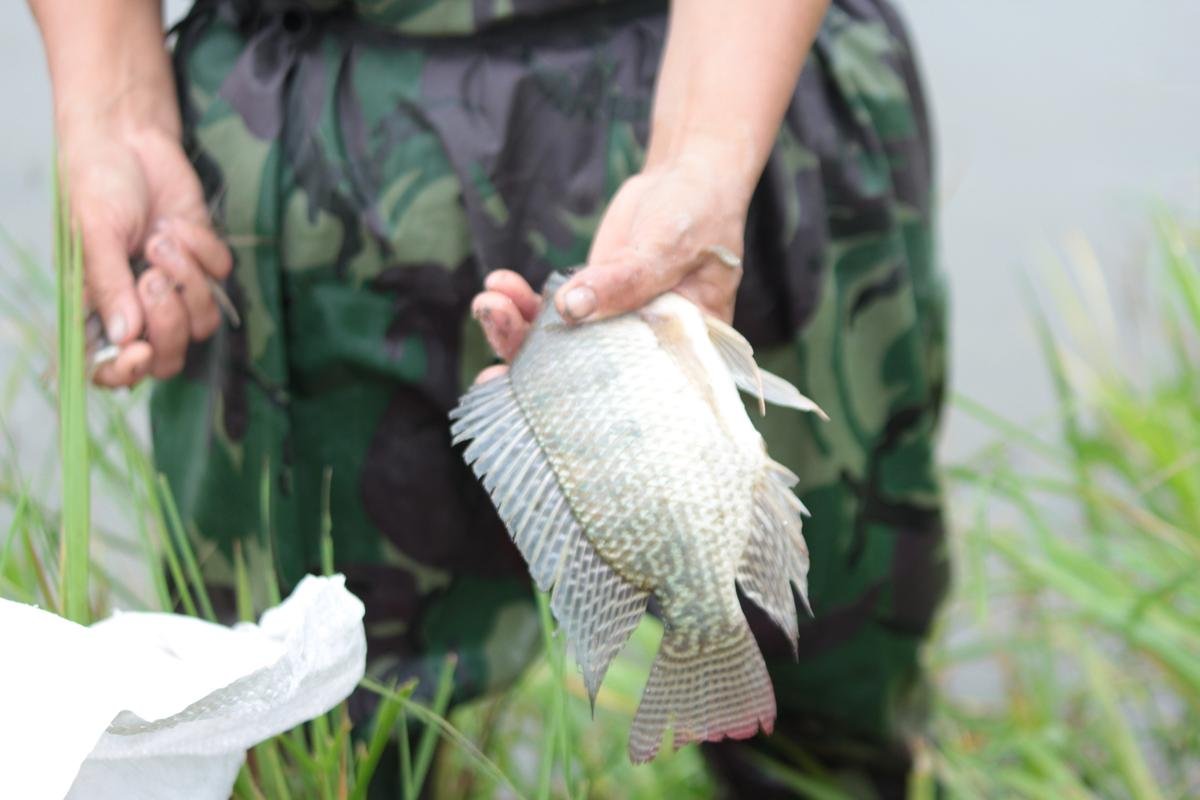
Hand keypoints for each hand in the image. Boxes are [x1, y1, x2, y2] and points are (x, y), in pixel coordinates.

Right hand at [63, 120, 230, 386]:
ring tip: (163, 239)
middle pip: (170, 355)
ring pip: (203, 322)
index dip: (131, 371)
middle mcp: (140, 307)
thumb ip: (109, 286)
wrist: (130, 138)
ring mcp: (177, 287)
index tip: (141, 350)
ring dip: (188, 280)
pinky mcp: (206, 262)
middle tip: (152, 274)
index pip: (116, 368)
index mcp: (102, 309)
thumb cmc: (98, 184)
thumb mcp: (94, 234)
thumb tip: (125, 337)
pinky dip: (204, 251)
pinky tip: (179, 224)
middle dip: (169, 319)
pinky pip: (221, 279)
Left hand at [471, 150, 749, 380]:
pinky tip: (498, 284)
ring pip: (556, 348)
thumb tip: (569, 308)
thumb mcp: (667, 245)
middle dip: (530, 368)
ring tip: (489, 301)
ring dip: (516, 329)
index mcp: (677, 353)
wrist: (687, 178)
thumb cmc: (699, 213)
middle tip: (494, 351)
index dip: (577, 407)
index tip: (529, 399)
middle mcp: (641, 350)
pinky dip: (520, 303)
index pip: (627, 396)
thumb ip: (623, 279)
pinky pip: (549, 314)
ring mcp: (610, 328)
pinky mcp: (589, 302)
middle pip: (580, 378)